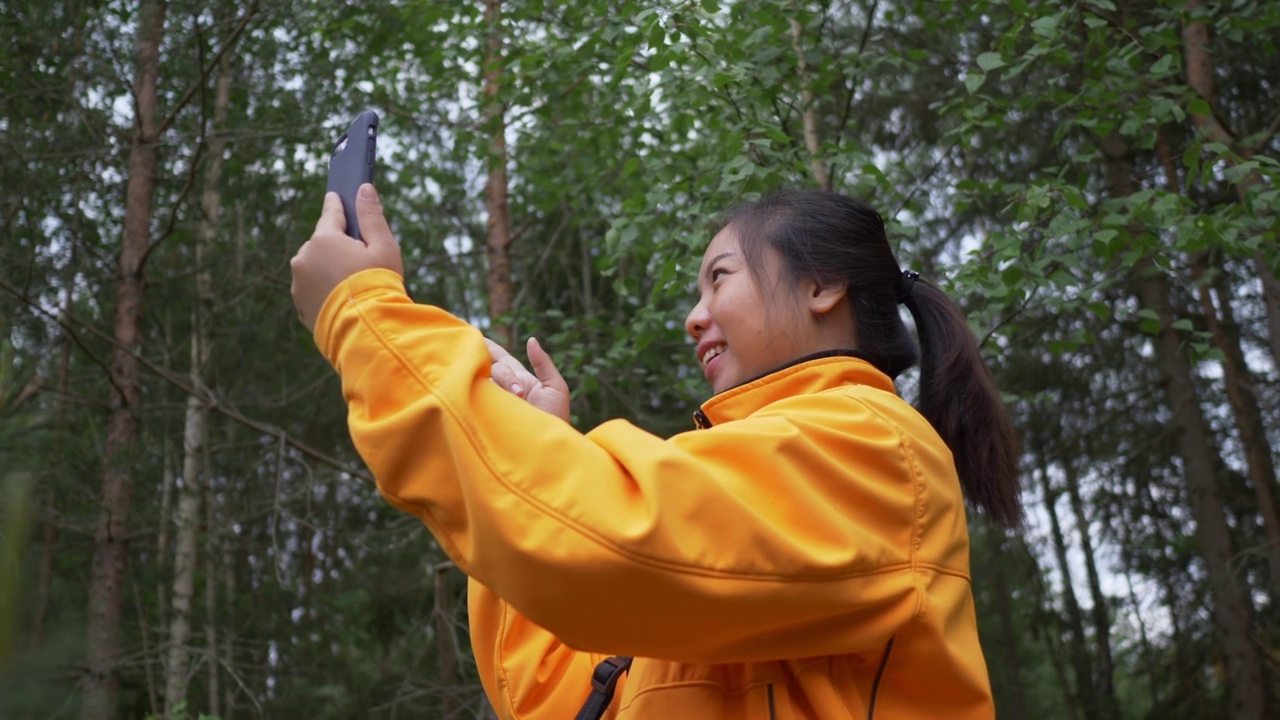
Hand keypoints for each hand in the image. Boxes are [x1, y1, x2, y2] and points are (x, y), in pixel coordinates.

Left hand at [291, 184, 403, 331]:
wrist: (364, 330)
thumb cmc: (378, 284)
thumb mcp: (383, 246)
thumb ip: (371, 216)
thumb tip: (364, 189)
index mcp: (324, 238)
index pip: (330, 213)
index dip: (337, 203)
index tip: (336, 195)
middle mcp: (304, 257)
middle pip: (323, 242)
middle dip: (338, 245)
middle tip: (361, 259)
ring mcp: (298, 281)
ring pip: (315, 265)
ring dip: (329, 268)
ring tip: (353, 284)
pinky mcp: (299, 303)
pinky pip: (313, 287)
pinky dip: (325, 288)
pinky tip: (343, 298)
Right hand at [485, 337, 570, 422]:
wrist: (550, 445)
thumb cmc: (556, 419)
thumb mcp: (555, 387)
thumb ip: (543, 363)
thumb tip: (531, 339)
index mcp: (520, 379)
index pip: (500, 358)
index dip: (488, 347)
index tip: (477, 336)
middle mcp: (504, 387)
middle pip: (495, 367)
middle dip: (506, 374)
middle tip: (519, 393)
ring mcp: (495, 399)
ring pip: (488, 379)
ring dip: (504, 384)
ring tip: (519, 398)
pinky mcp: (487, 412)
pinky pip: (479, 395)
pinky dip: (485, 391)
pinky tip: (498, 395)